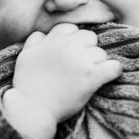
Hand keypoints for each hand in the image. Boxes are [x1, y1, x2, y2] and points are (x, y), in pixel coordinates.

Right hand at [7, 23, 122, 135]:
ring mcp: (81, 61)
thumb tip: (44, 34)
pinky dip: (114, 71)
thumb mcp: (25, 56)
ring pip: (101, 54)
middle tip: (81, 65)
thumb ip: (34, 40)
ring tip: (88, 76)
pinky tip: (108, 76)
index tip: (70, 53)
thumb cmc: (27, 85)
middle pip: (90, 38)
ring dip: (97, 63)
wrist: (32, 109)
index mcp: (53, 40)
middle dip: (87, 49)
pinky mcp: (92, 77)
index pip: (72, 29)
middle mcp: (68, 47)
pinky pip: (114, 67)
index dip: (72, 41)